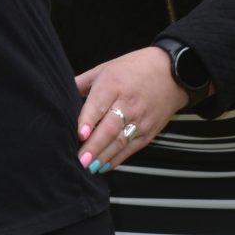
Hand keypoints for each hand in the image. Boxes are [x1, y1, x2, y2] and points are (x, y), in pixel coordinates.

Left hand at [75, 45, 188, 172]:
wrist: (173, 73)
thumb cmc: (135, 69)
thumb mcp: (107, 68)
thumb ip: (83, 82)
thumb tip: (61, 95)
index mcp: (114, 84)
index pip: (99, 104)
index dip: (89, 120)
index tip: (80, 134)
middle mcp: (128, 103)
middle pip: (110, 128)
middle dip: (94, 146)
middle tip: (80, 159)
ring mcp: (140, 119)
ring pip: (120, 142)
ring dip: (103, 156)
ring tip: (88, 166)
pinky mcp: (149, 131)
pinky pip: (130, 149)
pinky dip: (116, 159)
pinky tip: (102, 166)